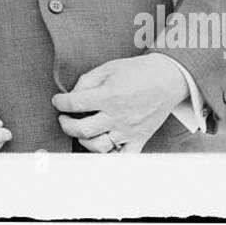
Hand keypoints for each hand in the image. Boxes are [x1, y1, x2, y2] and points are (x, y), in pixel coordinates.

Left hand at [51, 53, 186, 153]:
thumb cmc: (138, 71)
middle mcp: (118, 116)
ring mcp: (129, 130)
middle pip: (82, 129)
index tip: (58, 101)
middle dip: (66, 124)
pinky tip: (101, 148)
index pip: (74, 103)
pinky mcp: (140, 139)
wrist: (168, 78)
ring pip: (98, 147)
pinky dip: (110, 157)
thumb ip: (87, 80)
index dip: (60, 102)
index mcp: (109, 96)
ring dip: (83, 141)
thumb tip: (73, 94)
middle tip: (64, 118)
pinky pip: (124, 157)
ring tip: (81, 131)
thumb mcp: (109, 67)